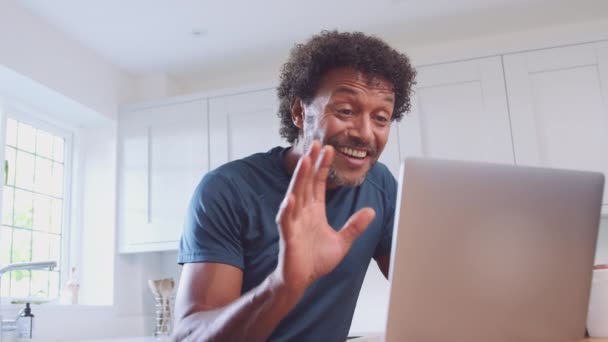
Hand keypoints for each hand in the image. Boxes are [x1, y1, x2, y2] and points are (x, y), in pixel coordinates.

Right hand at [274, 141, 375, 293]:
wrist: (300, 280)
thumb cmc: (315, 260)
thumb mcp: (342, 242)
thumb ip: (354, 226)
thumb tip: (371, 212)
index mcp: (314, 210)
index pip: (319, 183)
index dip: (323, 166)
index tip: (328, 149)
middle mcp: (303, 211)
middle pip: (307, 182)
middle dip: (312, 163)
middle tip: (316, 143)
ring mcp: (293, 222)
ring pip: (296, 195)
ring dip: (300, 178)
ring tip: (306, 161)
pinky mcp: (288, 236)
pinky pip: (286, 220)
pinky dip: (288, 210)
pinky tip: (290, 199)